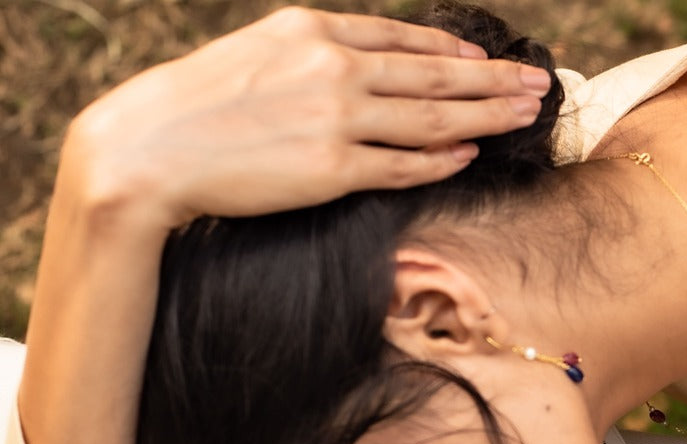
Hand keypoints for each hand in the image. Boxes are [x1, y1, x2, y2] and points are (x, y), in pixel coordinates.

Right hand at [63, 6, 552, 228]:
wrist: (148, 148)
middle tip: (538, 86)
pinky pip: (404, 165)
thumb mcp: (256, 56)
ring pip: (434, 118)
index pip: (403, 39)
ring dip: (488, 117)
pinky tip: (471, 156)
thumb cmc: (196, 106)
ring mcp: (336, 118)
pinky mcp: (332, 168)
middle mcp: (333, 67)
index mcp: (313, 31)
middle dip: (494, 81)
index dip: (454, 52)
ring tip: (524, 117)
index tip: (489, 61)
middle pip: (436, 76)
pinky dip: (442, 160)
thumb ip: (313, 58)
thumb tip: (365, 71)